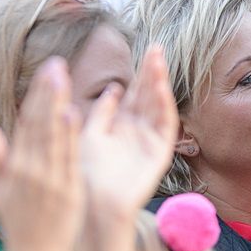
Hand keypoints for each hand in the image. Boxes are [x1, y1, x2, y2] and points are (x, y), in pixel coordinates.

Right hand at [0, 58, 83, 250]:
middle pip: (39, 124)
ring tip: (62, 79)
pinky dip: (69, 136)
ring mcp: (50, 179)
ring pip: (53, 136)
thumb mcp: (0, 191)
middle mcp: (31, 169)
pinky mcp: (67, 190)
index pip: (25, 124)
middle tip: (56, 64)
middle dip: (47, 93)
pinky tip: (72, 114)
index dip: (35, 98)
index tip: (44, 74)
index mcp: (15, 167)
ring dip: (57, 105)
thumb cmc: (19, 224)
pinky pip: (69, 158)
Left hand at [80, 47, 177, 214]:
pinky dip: (164, 107)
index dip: (139, 74)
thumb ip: (101, 113)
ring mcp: (150, 142)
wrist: (92, 203)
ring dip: (159, 84)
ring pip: (157, 107)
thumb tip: (112, 90)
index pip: (134, 95)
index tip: (143, 51)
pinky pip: (165, 127)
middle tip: (156, 48)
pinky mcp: (158, 153)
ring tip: (158, 60)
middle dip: (152, 73)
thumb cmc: (85, 174)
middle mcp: (138, 133)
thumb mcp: (89, 135)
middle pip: (148, 97)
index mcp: (121, 127)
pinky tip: (161, 88)